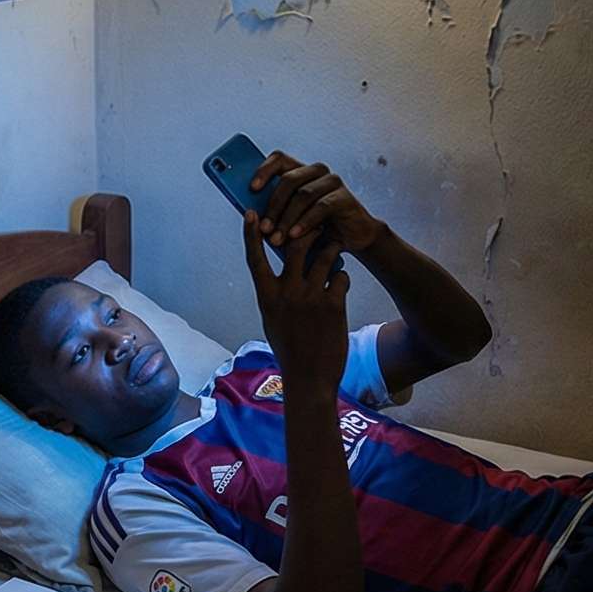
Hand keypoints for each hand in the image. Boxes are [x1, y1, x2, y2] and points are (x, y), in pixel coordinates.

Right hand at [245, 211, 350, 388]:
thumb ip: (276, 293)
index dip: (251, 234)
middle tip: (316, 223)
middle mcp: (287, 293)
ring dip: (331, 249)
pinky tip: (341, 286)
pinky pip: (341, 277)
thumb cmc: (290, 349)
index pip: (254, 258)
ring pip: (324, 256)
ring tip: (335, 248)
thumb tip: (281, 269)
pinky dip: (342, 278)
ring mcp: (310, 298)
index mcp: (267, 297)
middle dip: (307, 230)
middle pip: (295, 246)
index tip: (250, 213)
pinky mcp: (333, 305)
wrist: (309, 378)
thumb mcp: (274, 320)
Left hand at [251, 151, 387, 252]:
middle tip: (264, 229)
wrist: (352, 239)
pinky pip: (320, 207)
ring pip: (303, 194)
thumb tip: (250, 213)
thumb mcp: (292, 219)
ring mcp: (332, 182)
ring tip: (277, 239)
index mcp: (301, 171)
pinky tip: (295, 235)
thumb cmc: (317, 229)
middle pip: (288, 180)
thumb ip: (275, 212)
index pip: (279, 159)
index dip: (264, 170)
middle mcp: (317, 171)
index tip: (252, 189)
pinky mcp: (345, 197)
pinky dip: (305, 222)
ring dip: (286, 218)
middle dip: (273, 206)